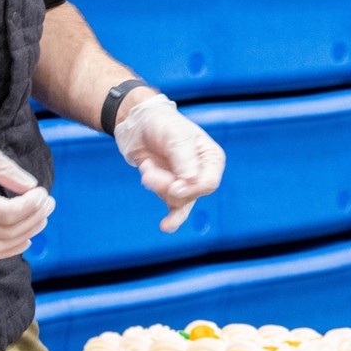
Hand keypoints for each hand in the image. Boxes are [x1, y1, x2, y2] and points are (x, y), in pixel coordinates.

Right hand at [0, 119, 54, 260]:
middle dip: (34, 218)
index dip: (31, 206)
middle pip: (7, 232)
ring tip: (41, 218)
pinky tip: (23, 240)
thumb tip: (31, 186)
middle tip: (49, 202)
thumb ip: (5, 170)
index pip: (8, 213)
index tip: (43, 192)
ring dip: (25, 235)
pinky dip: (7, 250)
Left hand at [114, 94, 224, 232]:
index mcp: (211, 158)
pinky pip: (175, 210)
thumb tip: (191, 181)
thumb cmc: (162, 124)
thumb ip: (184, 158)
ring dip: (156, 186)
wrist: (139, 125)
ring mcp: (186, 184)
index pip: (209, 183)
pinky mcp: (171, 191)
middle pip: (190, 194)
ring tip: (147, 167)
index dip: (191, 188)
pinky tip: (166, 226)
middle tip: (148, 171)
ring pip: (176, 200)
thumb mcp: (175, 135)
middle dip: (166, 185)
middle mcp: (202, 173)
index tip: (173, 185)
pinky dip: (172, 219)